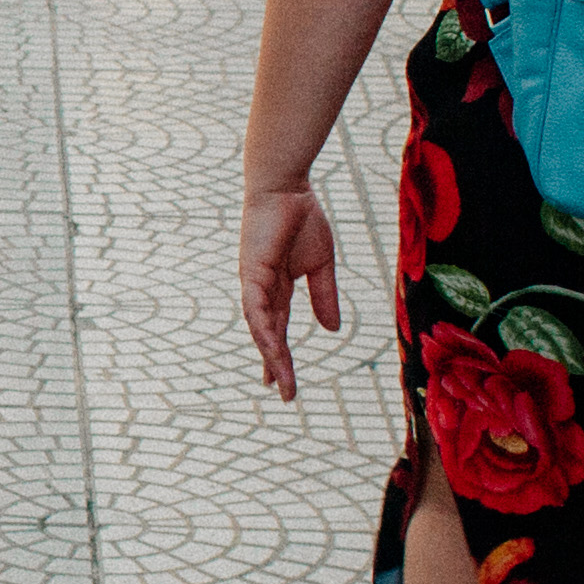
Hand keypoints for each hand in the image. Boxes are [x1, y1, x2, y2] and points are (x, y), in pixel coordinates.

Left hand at [237, 179, 343, 400]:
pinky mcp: (251, 271)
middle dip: (275, 365)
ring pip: (261, 327)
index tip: (285, 383)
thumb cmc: (302, 219)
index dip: (280, 357)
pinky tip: (270, 349)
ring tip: (281, 381)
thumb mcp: (322, 265)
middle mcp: (261, 291)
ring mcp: (254, 282)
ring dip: (270, 355)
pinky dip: (263, 328)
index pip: (277, 330)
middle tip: (284, 395)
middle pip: (268, 336)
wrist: (287, 188)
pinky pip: (256, 307)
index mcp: (277, 289)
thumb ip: (324, 297)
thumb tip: (332, 330)